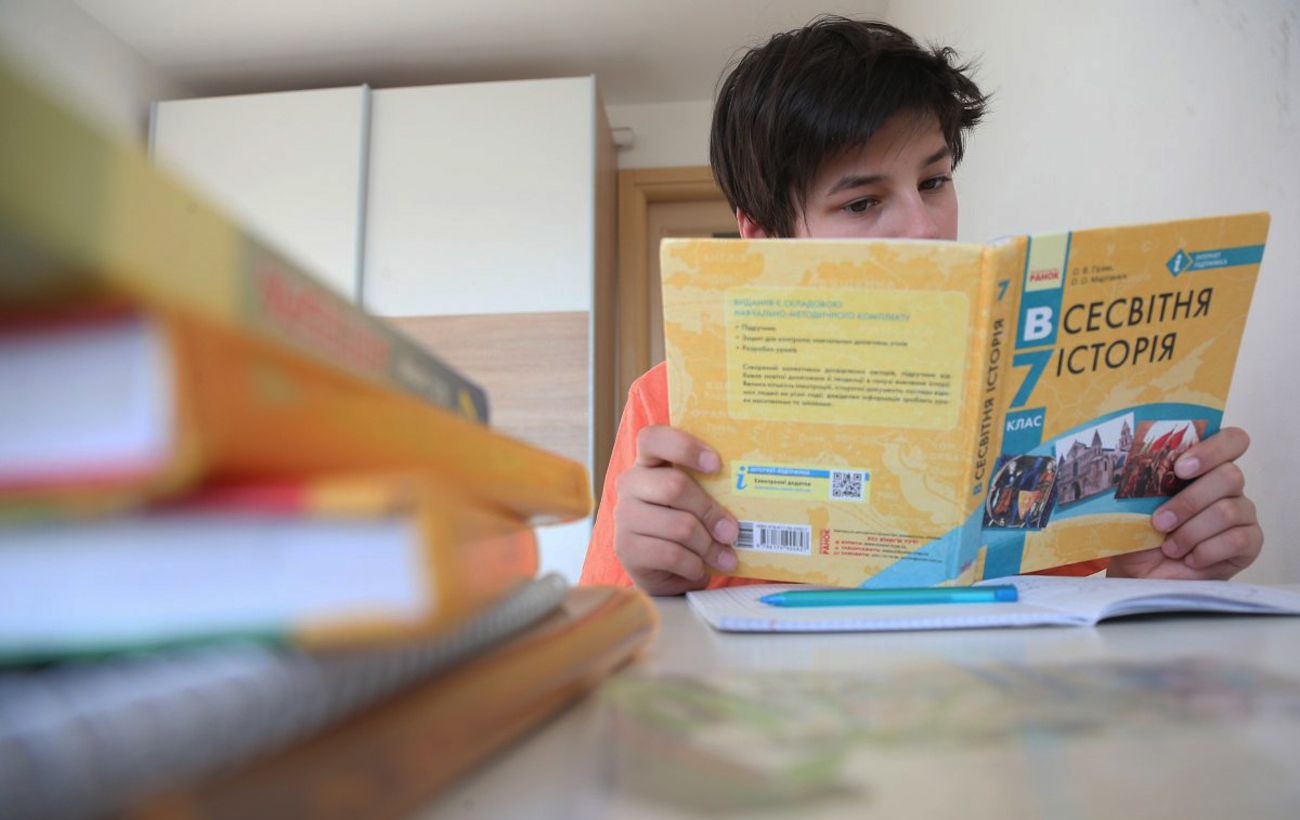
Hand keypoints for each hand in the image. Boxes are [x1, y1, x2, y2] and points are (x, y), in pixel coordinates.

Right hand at [614, 425, 739, 594]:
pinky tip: (700, 569)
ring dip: (708, 546)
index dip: (685, 447)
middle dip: (711, 511)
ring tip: (724, 557)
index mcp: (649, 463)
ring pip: (679, 525)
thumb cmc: (688, 525)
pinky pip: (670, 554)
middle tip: (732, 531)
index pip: (653, 438)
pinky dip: (694, 565)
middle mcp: (631, 484)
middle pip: (674, 486)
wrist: (666, 571)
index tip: (716, 464)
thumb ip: (712, 488)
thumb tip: (749, 493)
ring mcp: (625, 517)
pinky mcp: (626, 548)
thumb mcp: (699, 501)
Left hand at [1108, 427, 1261, 579]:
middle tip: (1160, 521)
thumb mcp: (1130, 505)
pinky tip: (1190, 558)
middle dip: (1189, 501)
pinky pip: (1237, 540)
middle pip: (1229, 476)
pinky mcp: (1250, 543)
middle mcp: (1228, 486)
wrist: (1143, 575)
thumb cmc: (1139, 535)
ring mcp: (1243, 514)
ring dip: (1191, 531)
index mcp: (1203, 467)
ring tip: (1169, 547)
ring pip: (1228, 510)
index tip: (1180, 468)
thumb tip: (1122, 465)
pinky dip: (1206, 551)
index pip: (1231, 440)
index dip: (1212, 449)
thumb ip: (1137, 481)